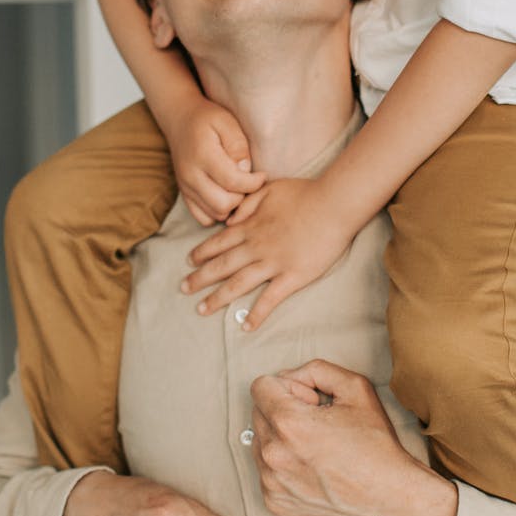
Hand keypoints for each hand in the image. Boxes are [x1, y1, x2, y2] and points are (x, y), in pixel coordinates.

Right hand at [164, 95, 265, 223]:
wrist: (180, 120)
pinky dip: (217, 212)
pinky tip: (225, 196)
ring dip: (232, 206)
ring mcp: (185, 187)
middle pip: (223, 204)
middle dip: (242, 197)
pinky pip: (203, 218)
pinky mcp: (184, 195)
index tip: (262, 175)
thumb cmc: (208, 119)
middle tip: (249, 183)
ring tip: (239, 189)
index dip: (254, 183)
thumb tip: (246, 170)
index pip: (233, 182)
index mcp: (203, 156)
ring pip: (215, 214)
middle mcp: (191, 176)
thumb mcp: (227, 122)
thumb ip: (238, 146)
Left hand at [182, 178, 362, 327]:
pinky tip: (246, 326)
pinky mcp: (292, 277)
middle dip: (199, 278)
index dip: (201, 253)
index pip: (218, 242)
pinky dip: (256, 314)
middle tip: (183, 289)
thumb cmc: (304, 194)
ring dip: (217, 298)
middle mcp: (256, 247)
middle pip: (221, 266)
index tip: (188, 262)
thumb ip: (246, 204)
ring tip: (201, 310)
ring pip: (237, 284)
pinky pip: (270, 299)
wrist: (332, 204)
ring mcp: (273, 263)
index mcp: (250, 226)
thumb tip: (230, 221)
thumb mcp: (269, 189)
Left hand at [250, 360, 457, 515]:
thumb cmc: (376, 446)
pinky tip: (312, 469)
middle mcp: (273, 454)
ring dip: (281, 438)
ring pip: (260, 442)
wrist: (390, 500)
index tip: (311, 401)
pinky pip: (266, 471)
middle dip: (283, 410)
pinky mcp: (276, 502)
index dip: (289, 386)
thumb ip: (317, 369)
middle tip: (317, 423)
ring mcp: (271, 482)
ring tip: (315, 448)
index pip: (260, 386)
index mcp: (289, 423)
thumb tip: (290, 376)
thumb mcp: (356, 388)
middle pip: (258, 412)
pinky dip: (284, 466)